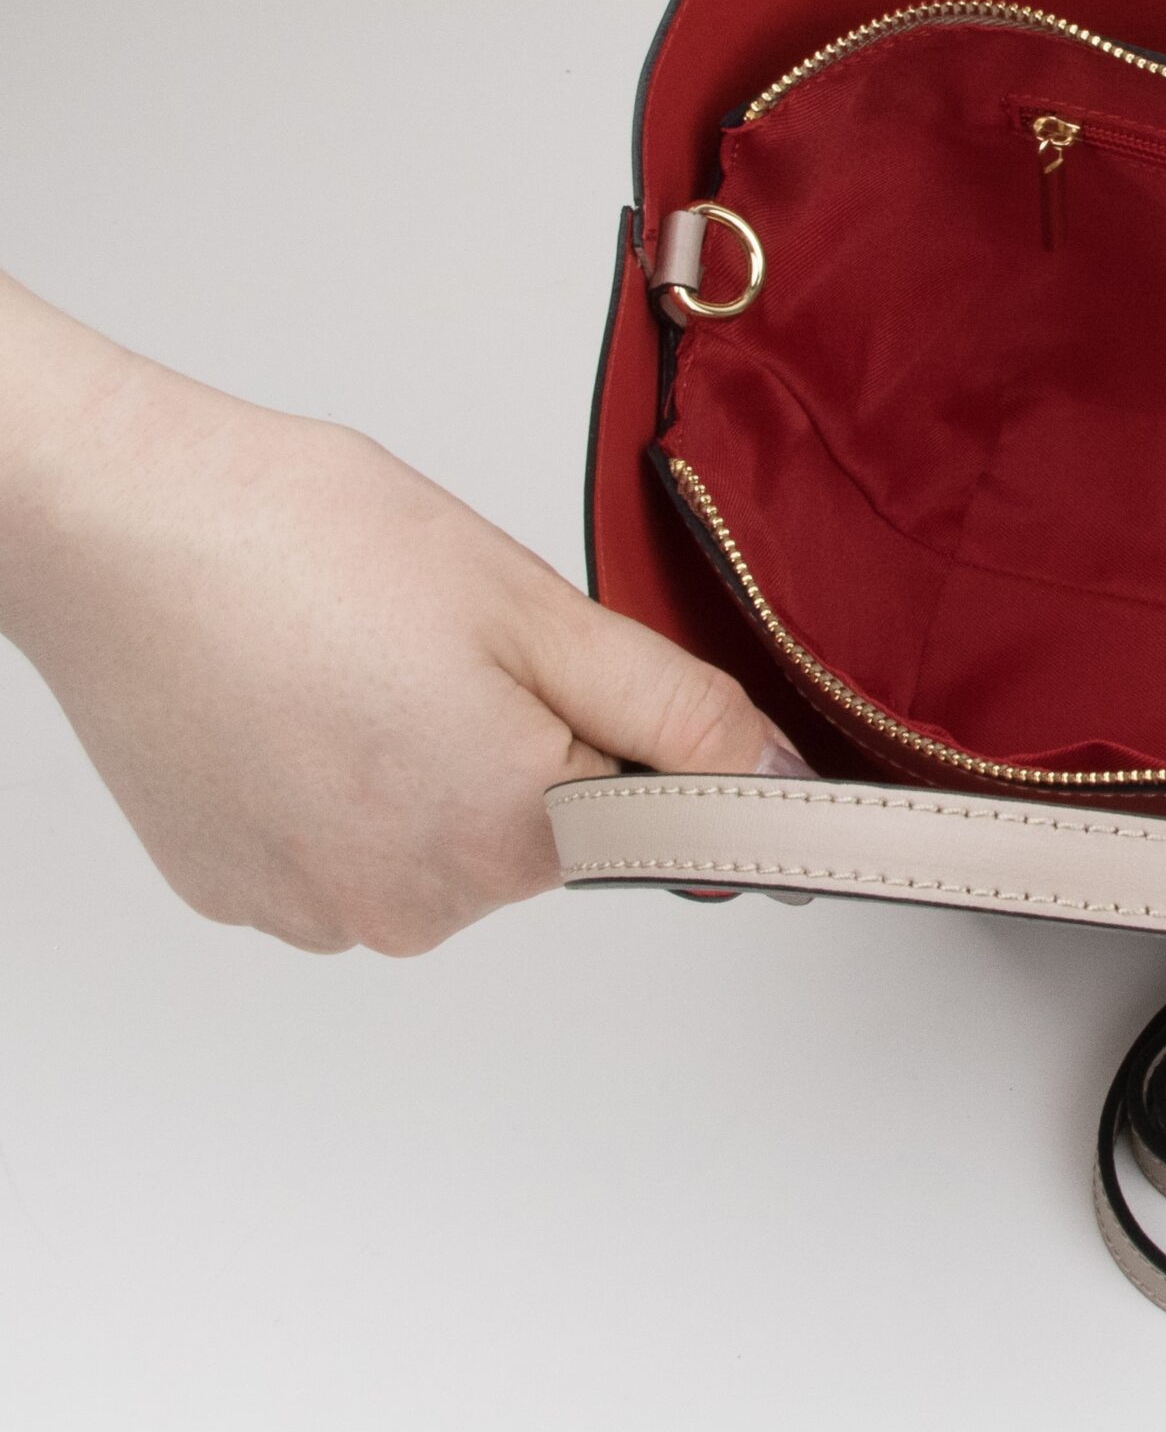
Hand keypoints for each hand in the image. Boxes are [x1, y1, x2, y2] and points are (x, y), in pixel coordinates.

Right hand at [0, 291, 796, 955]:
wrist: (120, 522)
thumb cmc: (307, 540)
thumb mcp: (538, 610)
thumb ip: (676, 714)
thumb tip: (779, 783)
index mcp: (503, 838)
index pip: (637, 815)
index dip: (620, 731)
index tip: (569, 675)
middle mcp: (405, 906)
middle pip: (533, 831)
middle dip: (520, 738)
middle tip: (439, 642)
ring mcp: (309, 910)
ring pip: (436, 839)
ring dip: (426, 760)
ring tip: (358, 660)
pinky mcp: (234, 891)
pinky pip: (342, 846)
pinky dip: (340, 781)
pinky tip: (300, 698)